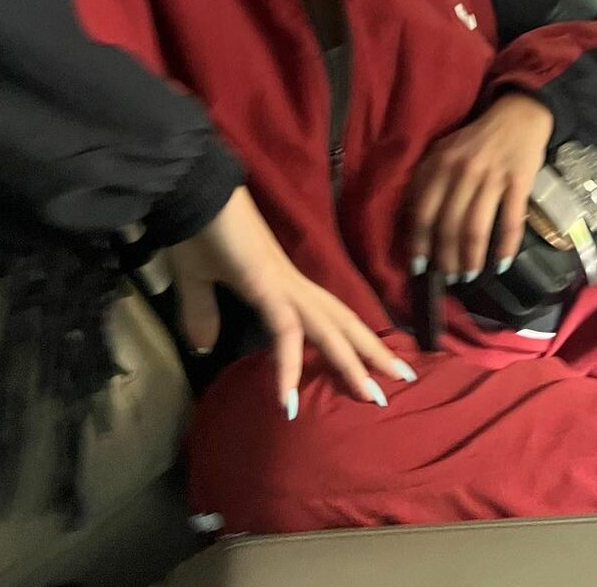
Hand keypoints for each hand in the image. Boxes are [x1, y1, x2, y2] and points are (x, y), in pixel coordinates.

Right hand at [166, 186, 414, 416]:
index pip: (327, 317)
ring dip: (352, 363)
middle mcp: (292, 285)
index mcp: (282, 285)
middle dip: (373, 353)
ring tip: (374, 396)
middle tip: (406, 380)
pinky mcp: (264, 285)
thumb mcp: (198, 281)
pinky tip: (287, 401)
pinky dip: (288, 364)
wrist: (190, 194)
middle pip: (343, 323)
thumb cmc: (198, 231)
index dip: (351, 340)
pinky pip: (284, 330)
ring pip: (328, 328)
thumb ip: (203, 311)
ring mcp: (282, 284)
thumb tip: (203, 344)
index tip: (373, 367)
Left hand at [410, 93, 553, 281]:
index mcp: (440, 164)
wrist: (517, 115)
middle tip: (448, 278)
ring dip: (470, 258)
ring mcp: (492, 177)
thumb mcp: (444, 151)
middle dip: (446, 258)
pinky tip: (500, 263)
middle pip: (448, 225)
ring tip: (468, 276)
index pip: (424, 212)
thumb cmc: (477, 139)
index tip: (419, 266)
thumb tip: (413, 218)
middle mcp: (463, 171)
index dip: (420, 243)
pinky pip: (511, 221)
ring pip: (475, 227)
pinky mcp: (519, 182)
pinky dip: (505, 246)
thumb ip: (427, 179)